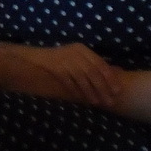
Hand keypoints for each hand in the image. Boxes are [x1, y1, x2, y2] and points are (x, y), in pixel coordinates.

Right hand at [0, 41, 126, 109]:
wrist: (32, 59)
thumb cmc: (58, 61)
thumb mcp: (76, 59)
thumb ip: (91, 65)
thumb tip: (116, 72)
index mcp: (82, 49)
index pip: (100, 63)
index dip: (110, 77)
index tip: (117, 90)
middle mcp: (74, 52)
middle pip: (93, 71)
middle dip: (103, 87)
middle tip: (109, 100)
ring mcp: (64, 59)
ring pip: (82, 77)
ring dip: (91, 91)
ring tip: (97, 102)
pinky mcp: (56, 67)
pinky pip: (69, 81)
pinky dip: (76, 91)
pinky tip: (81, 99)